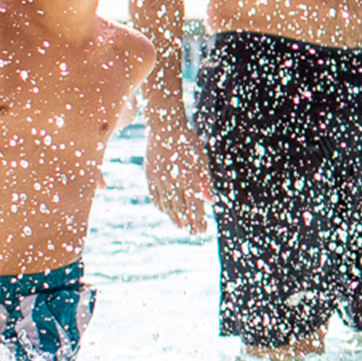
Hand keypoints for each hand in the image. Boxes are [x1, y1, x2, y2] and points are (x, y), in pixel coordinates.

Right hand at [144, 114, 212, 233]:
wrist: (164, 127)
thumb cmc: (188, 142)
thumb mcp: (201, 159)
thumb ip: (206, 181)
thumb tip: (212, 201)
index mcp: (188, 176)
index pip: (194, 205)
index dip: (199, 219)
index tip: (203, 230)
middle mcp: (172, 180)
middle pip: (181, 208)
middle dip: (189, 222)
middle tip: (195, 233)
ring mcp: (158, 178)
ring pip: (167, 205)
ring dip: (175, 217)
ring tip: (181, 226)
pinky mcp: (149, 176)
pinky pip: (154, 196)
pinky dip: (161, 206)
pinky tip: (166, 211)